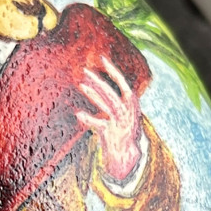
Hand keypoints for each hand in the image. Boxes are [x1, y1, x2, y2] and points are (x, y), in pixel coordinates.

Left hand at [76, 54, 141, 181]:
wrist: (127, 152)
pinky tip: (79, 114)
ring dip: (93, 94)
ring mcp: (120, 121)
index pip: (123, 82)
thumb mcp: (120, 112)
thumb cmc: (121, 129)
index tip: (102, 59)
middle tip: (85, 71)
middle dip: (98, 81)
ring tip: (81, 84)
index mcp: (132, 102)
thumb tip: (96, 84)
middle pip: (111, 92)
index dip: (112, 70)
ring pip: (106, 104)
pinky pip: (98, 124)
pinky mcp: (112, 132)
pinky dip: (89, 118)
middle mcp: (128, 110)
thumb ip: (110, 100)